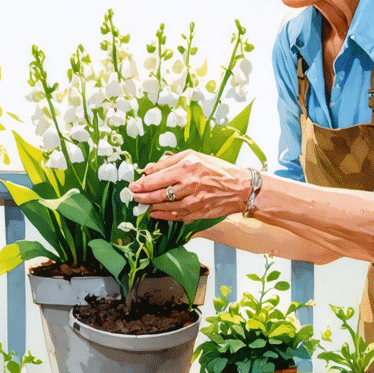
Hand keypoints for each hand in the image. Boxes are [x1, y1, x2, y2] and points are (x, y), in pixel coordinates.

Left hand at [128, 150, 251, 221]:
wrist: (240, 188)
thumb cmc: (217, 169)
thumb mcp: (194, 156)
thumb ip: (169, 161)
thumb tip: (149, 169)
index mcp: (187, 168)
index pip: (157, 178)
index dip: (142, 183)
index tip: (133, 185)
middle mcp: (189, 185)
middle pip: (158, 194)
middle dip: (143, 196)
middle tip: (134, 196)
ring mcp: (193, 201)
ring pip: (165, 206)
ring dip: (151, 206)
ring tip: (142, 204)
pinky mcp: (197, 213)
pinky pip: (175, 216)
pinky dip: (163, 215)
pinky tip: (155, 213)